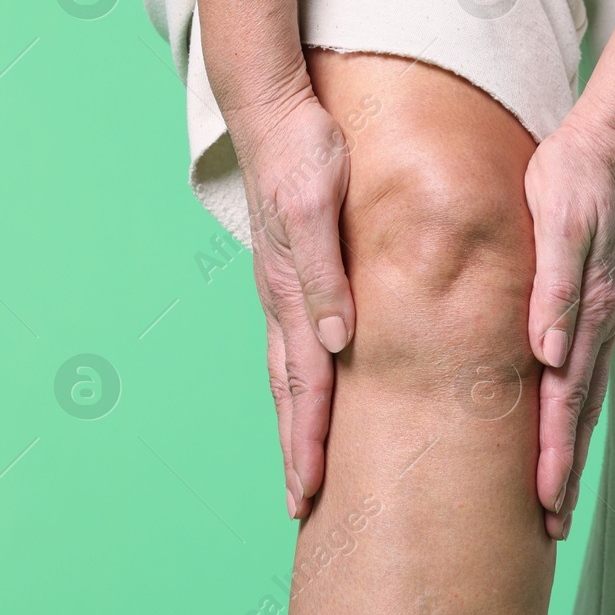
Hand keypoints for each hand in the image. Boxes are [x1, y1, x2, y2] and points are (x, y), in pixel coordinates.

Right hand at [229, 82, 356, 518]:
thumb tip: (339, 343)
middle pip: (292, 391)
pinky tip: (315, 394)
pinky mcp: (292, 273)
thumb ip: (326, 275)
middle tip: (302, 505)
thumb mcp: (317, 209)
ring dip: (298, 423)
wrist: (275, 108)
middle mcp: (284, 300)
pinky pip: (295, 342)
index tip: (311, 492)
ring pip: (289, 372)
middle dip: (298, 450)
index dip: (310, 440)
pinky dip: (302, 383)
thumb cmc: (305, 154)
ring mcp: (284, 289)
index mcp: (292, 292)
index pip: (306, 384)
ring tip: (304, 469)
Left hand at [524, 111, 614, 539]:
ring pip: (583, 399)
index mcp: (587, 312)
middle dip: (565, 472)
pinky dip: (573, 411)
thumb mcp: (558, 224)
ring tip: (556, 496)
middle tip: (551, 526)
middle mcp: (597, 325)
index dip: (555, 455)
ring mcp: (600, 319)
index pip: (566, 400)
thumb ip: (553, 288)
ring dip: (570, 450)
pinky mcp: (593, 306)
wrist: (605, 146)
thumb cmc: (570, 181)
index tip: (545, 503)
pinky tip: (562, 425)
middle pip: (579, 414)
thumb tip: (546, 353)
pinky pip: (584, 372)